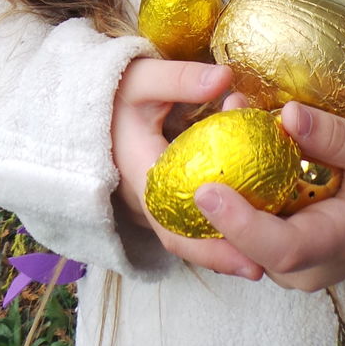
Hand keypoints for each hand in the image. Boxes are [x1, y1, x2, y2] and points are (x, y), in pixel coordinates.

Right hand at [111, 57, 262, 278]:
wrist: (86, 97)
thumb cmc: (115, 88)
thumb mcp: (144, 77)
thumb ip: (181, 79)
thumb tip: (225, 78)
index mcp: (140, 173)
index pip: (174, 224)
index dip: (209, 246)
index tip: (249, 257)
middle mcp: (141, 194)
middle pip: (181, 238)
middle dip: (219, 255)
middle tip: (259, 268)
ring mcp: (147, 196)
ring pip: (182, 229)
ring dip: (216, 242)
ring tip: (257, 256)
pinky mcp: (156, 189)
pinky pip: (182, 213)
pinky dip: (210, 220)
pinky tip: (241, 220)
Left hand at [193, 101, 344, 291]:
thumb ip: (336, 137)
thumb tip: (288, 115)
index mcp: (332, 246)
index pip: (280, 247)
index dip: (239, 222)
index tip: (207, 190)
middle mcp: (301, 268)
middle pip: (243, 244)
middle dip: (216, 194)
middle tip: (203, 134)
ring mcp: (286, 266)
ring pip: (235, 237)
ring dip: (221, 186)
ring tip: (221, 120)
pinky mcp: (275, 253)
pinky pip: (243, 226)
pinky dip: (232, 190)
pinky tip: (226, 143)